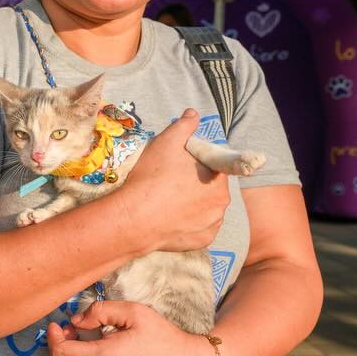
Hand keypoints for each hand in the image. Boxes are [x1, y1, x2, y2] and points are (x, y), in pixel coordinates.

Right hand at [116, 110, 229, 253]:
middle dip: (197, 184)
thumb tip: (193, 113)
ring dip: (194, 204)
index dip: (199, 164)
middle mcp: (222, 203)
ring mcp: (212, 225)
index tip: (181, 166)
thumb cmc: (152, 178)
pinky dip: (189, 224)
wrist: (134, 218)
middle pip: (211, 188)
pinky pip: (199, 229)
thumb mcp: (166, 143)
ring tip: (169, 201)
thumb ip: (184, 126)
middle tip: (172, 182)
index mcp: (218, 178)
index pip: (215, 166)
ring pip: (206, 209)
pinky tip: (172, 218)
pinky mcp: (201, 241)